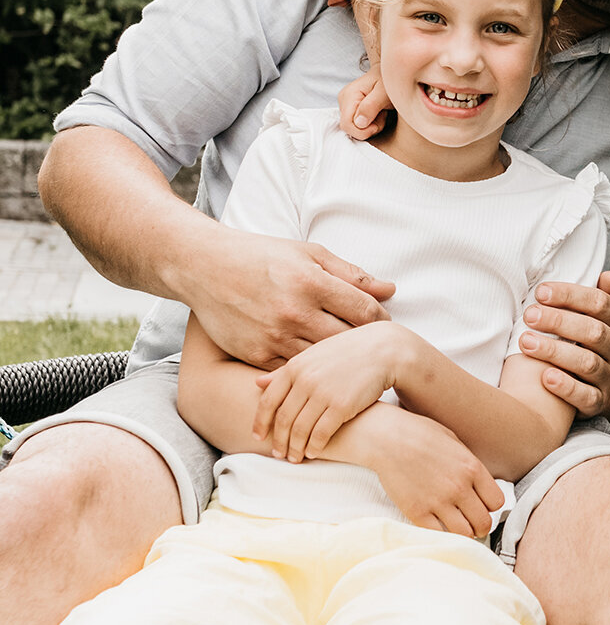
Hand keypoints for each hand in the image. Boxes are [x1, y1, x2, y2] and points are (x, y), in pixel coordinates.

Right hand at [190, 230, 394, 369]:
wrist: (204, 268)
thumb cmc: (262, 256)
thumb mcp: (308, 253)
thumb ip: (350, 274)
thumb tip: (390, 289)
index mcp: (311, 282)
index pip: (365, 310)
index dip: (381, 318)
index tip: (383, 320)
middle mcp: (295, 312)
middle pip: (348, 339)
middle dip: (363, 342)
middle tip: (371, 343)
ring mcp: (274, 336)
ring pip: (323, 360)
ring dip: (338, 360)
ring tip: (348, 356)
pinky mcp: (257, 355)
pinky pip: (294, 370)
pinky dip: (308, 369)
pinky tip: (318, 364)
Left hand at [253, 322, 396, 458]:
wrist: (381, 350)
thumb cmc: (345, 353)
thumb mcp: (312, 356)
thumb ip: (285, 371)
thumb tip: (257, 383)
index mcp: (295, 367)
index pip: (268, 401)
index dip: (260, 422)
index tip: (258, 436)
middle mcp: (305, 380)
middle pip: (283, 419)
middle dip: (278, 440)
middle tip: (278, 454)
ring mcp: (323, 393)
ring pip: (300, 430)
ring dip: (295, 448)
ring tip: (294, 458)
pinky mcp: (341, 406)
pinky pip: (321, 434)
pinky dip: (314, 447)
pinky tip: (313, 453)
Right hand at [337, 66, 392, 139]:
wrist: (390, 72)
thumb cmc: (389, 81)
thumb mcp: (384, 92)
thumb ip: (372, 106)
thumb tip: (359, 123)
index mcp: (349, 95)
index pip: (347, 125)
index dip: (363, 131)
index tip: (379, 124)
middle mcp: (343, 100)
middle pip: (350, 128)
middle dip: (368, 128)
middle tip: (383, 116)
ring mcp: (346, 104)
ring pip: (354, 127)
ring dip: (371, 126)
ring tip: (382, 113)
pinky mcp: (351, 108)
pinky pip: (357, 124)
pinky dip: (369, 124)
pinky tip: (377, 114)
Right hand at [373, 411, 503, 537]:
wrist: (386, 437)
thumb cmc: (419, 433)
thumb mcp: (453, 440)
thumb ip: (468, 464)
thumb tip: (478, 484)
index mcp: (471, 468)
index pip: (496, 502)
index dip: (490, 505)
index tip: (482, 504)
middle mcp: (459, 487)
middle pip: (484, 522)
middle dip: (480, 524)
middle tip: (471, 521)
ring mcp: (438, 501)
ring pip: (465, 534)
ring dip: (463, 532)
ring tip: (456, 525)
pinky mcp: (417, 512)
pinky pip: (439, 535)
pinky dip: (441, 534)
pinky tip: (437, 524)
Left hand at [517, 271, 609, 417]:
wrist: (588, 387)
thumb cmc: (581, 341)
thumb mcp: (591, 317)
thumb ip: (598, 296)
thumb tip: (609, 277)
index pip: (601, 303)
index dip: (570, 296)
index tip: (540, 292)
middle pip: (594, 332)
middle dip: (559, 321)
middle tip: (529, 315)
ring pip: (588, 364)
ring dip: (555, 351)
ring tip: (526, 342)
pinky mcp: (598, 402)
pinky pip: (586, 397)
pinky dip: (566, 387)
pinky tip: (545, 378)